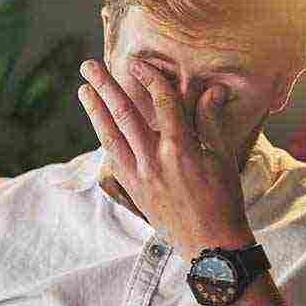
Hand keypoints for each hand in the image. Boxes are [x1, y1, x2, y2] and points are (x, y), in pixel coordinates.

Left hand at [78, 58, 253, 257]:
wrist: (210, 243)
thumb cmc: (223, 199)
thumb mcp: (222, 158)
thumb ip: (211, 121)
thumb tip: (212, 88)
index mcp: (180, 148)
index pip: (161, 102)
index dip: (149, 78)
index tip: (137, 62)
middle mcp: (154, 159)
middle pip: (124, 114)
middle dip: (105, 87)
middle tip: (88, 67)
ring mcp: (139, 175)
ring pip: (110, 136)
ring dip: (95, 111)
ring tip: (82, 90)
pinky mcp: (133, 189)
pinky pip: (113, 157)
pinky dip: (104, 138)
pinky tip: (97, 124)